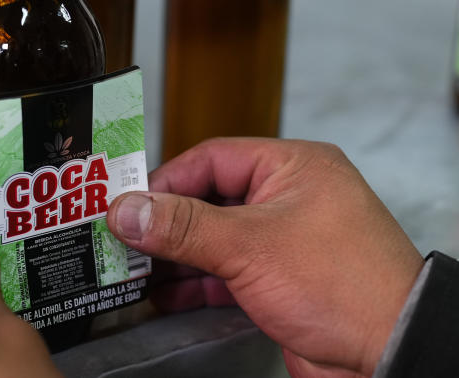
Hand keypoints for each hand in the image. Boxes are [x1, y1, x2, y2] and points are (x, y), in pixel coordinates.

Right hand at [106, 138, 422, 377]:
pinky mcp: (280, 281)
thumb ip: (182, 226)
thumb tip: (128, 210)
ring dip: (175, 257)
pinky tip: (167, 294)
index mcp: (293, 167)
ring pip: (213, 239)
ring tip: (136, 269)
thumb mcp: (250, 246)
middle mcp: (289, 199)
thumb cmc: (347, 287)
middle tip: (124, 237)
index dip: (165, 180)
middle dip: (165, 223)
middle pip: (208, 200)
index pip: (211, 159)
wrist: (391, 357)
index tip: (128, 203)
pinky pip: (225, 272)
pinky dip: (195, 282)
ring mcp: (284, 242)